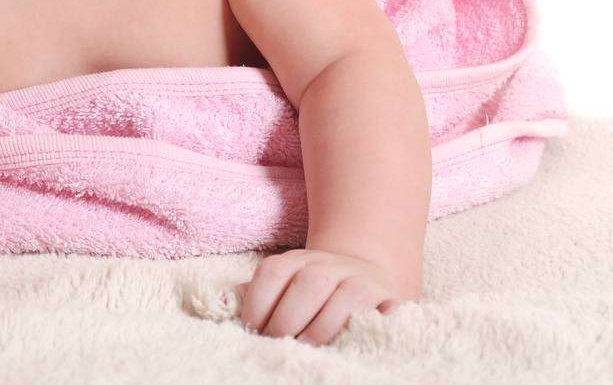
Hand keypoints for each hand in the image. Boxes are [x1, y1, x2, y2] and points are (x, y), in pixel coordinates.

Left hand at [236, 247, 416, 346]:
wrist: (368, 274)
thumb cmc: (314, 294)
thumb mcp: (284, 287)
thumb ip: (256, 296)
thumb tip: (220, 304)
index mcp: (298, 260)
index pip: (273, 273)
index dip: (258, 304)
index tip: (252, 332)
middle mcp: (331, 265)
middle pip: (308, 284)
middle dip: (288, 320)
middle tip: (278, 347)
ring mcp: (364, 281)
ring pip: (345, 298)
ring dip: (322, 330)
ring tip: (306, 351)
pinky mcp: (392, 300)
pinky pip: (385, 312)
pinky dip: (369, 328)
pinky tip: (350, 346)